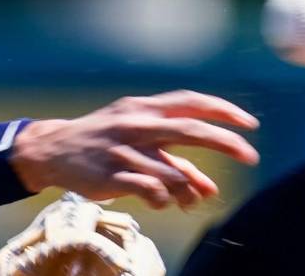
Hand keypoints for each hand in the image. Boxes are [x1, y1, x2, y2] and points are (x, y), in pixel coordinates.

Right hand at [9, 90, 259, 209]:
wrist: (53, 149)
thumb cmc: (102, 141)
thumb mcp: (135, 138)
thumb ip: (173, 159)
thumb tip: (209, 188)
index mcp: (142, 108)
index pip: (190, 102)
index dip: (223, 110)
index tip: (250, 124)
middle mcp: (136, 124)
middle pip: (192, 129)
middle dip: (227, 142)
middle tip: (251, 156)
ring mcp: (124, 149)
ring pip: (176, 172)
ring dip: (190, 190)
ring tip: (189, 200)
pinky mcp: (112, 174)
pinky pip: (154, 191)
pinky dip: (165, 200)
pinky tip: (161, 201)